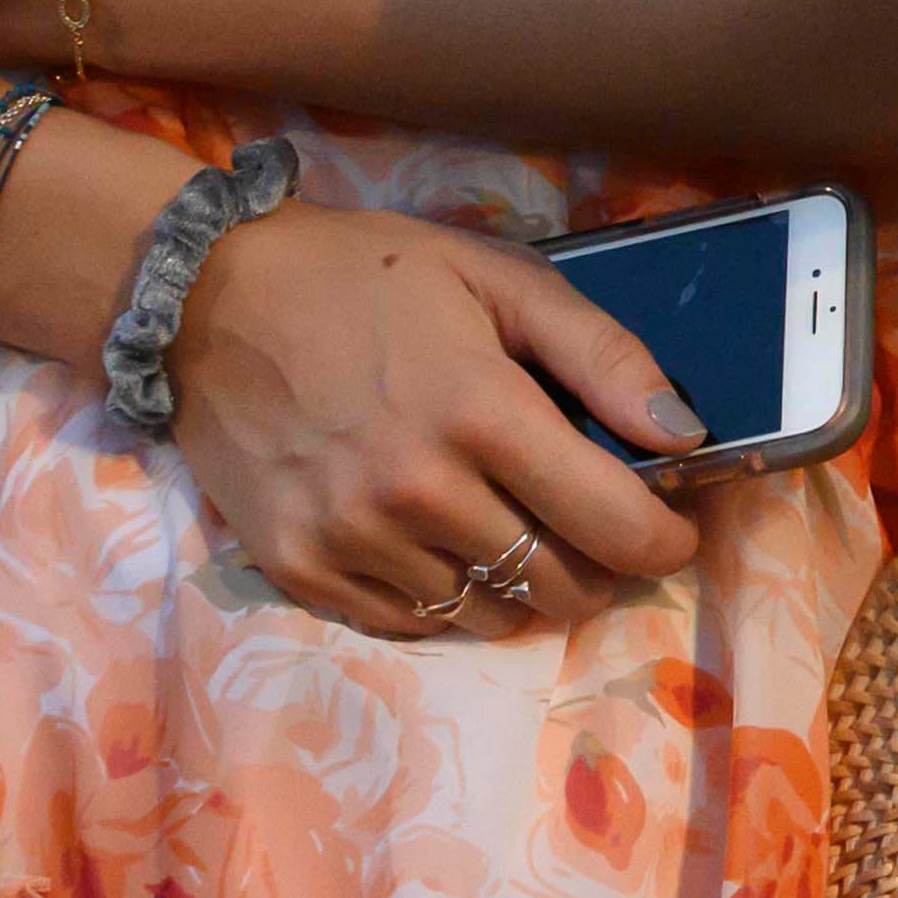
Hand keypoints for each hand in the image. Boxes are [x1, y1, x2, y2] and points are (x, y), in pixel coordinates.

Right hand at [165, 199, 710, 636]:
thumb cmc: (367, 276)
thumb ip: (602, 354)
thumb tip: (687, 434)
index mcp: (481, 414)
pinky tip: (439, 537)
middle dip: (599, 565)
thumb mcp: (498, 279)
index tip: (673, 530)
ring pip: (490, 615)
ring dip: (522, 585)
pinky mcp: (300, 570)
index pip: (615, 526)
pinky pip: (412, 622)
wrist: (209, 296)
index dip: (665, 540)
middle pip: (560, 587)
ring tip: (513, 528)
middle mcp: (419, 493)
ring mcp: (353, 541)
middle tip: (591, 526)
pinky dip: (445, 593)